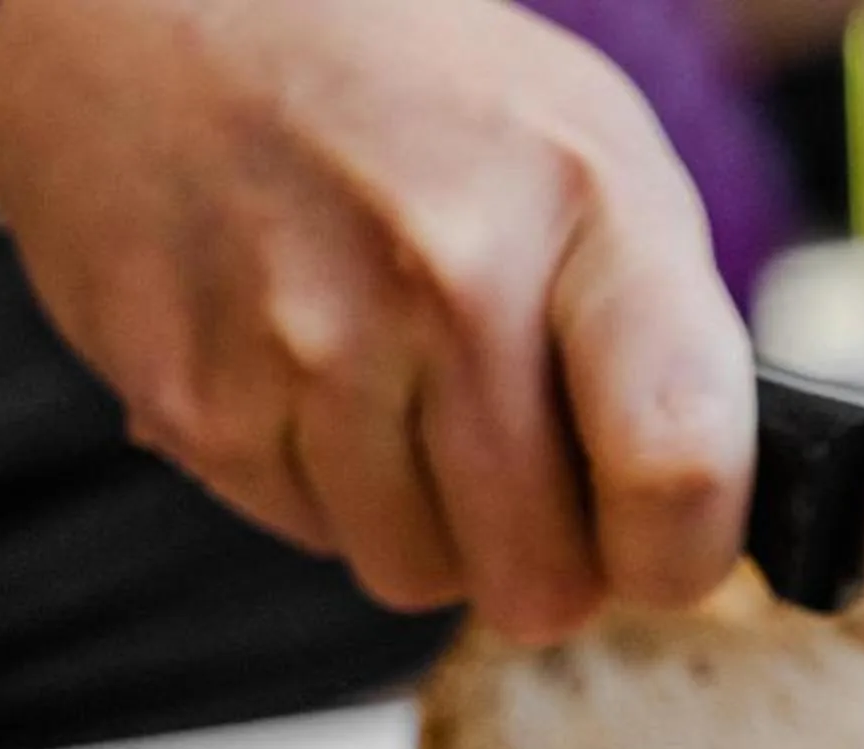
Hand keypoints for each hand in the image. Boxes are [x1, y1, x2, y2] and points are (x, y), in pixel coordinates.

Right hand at [0, 0, 753, 642]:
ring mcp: (306, 343)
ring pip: (417, 576)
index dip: (682, 557)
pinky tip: (316, 375)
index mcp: (586, 208)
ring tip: (407, 393)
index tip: (666, 552)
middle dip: (549, 557)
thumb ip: (669, 338)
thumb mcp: (597, 159)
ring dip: (430, 525)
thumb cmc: (421, 102)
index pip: (678, 467)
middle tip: (529, 479)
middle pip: (540, 575)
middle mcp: (447, 276)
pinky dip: (325, 488)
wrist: (159, 10)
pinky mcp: (194, 398)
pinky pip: (310, 538)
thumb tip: (705, 520)